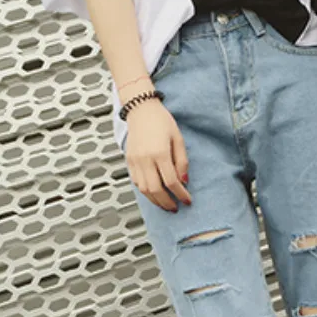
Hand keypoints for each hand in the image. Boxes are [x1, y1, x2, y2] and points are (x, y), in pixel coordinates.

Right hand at [125, 97, 190, 211]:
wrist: (141, 109)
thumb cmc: (161, 121)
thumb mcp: (178, 139)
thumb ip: (182, 162)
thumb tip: (184, 181)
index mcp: (160, 152)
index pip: (172, 182)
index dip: (181, 194)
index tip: (187, 200)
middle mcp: (145, 158)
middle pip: (156, 190)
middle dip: (167, 202)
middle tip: (176, 208)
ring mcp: (135, 161)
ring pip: (144, 189)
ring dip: (155, 200)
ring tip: (165, 204)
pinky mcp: (129, 161)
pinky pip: (137, 182)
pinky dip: (146, 191)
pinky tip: (154, 193)